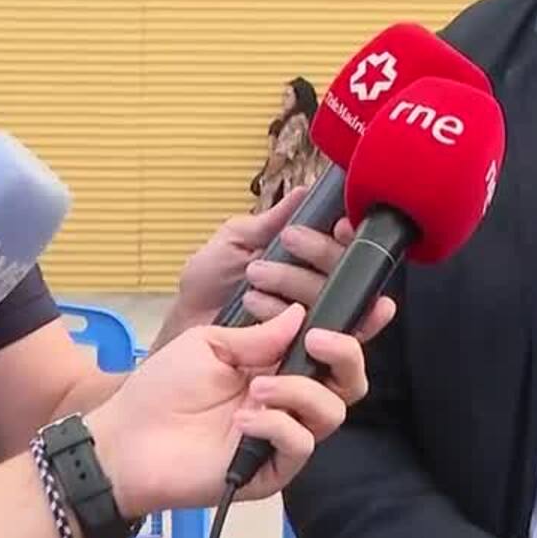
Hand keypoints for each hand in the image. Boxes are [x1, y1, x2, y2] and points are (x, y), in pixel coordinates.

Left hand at [85, 298, 394, 515]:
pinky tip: (245, 420)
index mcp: (279, 364)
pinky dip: (278, 426)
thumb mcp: (210, 343)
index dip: (360, 328)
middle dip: (345, 354)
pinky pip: (302, 445)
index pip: (331, 347)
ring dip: (300, 393)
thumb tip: (304, 315)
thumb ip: (260, 333)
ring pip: (333, 412)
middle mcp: (290, 398)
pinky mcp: (272, 469)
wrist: (125, 440)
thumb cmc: (163, 387)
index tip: (380, 306)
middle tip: (315, 341)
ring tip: (256, 389)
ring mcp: (284, 434)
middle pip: (350, 380)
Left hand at [161, 187, 356, 342]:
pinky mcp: (309, 346)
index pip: (346, 241)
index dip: (349, 232)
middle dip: (320, 251)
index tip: (338, 225)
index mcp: (308, 254)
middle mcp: (320, 283)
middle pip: (349, 266)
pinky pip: (326, 332)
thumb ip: (271, 220)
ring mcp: (317, 316)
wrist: (187, 324)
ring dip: (297, 282)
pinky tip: (266, 307)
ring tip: (255, 279)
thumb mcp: (236, 239)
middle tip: (287, 241)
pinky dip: (292, 315)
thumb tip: (304, 192)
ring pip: (336, 297)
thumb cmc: (210, 282)